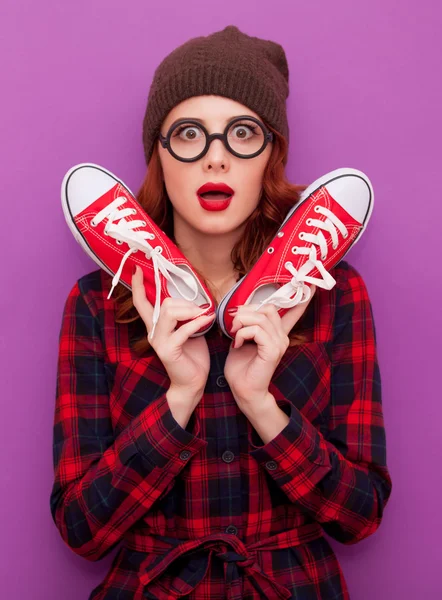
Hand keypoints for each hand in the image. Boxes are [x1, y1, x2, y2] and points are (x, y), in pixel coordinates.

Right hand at [131, 265, 212, 396]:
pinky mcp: (168, 350)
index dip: (137, 285)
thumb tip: (194, 297)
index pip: (141, 302)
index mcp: (155, 325)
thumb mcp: (188, 328)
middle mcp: (152, 331)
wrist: (193, 381)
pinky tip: (208, 319)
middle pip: (163, 303)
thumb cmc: (192, 354)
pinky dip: (198, 321)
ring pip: (169, 311)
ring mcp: (159, 341)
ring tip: (203, 315)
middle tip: (200, 310)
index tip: (136, 269)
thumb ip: (185, 314)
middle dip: (185, 302)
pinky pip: (183, 329)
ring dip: (190, 310)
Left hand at [224, 286, 316, 411]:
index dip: (302, 299)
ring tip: (234, 335)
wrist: (244, 391)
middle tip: (234, 325)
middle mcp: (282, 337)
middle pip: (268, 308)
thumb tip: (240, 310)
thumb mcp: (241, 340)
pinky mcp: (272, 350)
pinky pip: (256, 330)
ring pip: (260, 317)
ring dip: (241, 323)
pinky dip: (242, 333)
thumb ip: (245, 325)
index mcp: (277, 334)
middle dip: (247, 311)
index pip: (293, 313)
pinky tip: (237, 344)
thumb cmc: (241, 368)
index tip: (311, 286)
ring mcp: (279, 343)